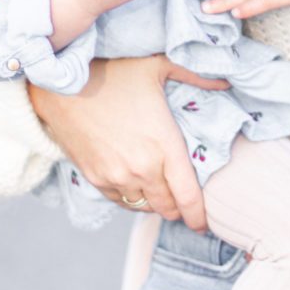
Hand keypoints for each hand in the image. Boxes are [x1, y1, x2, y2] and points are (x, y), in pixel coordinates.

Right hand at [26, 53, 224, 222]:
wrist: (62, 85)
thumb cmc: (113, 71)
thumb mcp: (158, 65)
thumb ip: (196, 76)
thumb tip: (227, 82)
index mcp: (164, 144)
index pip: (188, 196)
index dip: (200, 215)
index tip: (205, 223)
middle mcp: (142, 168)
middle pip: (168, 207)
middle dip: (180, 209)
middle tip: (186, 204)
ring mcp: (117, 176)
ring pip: (145, 206)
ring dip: (156, 203)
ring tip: (163, 194)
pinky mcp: (96, 178)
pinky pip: (121, 202)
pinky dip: (133, 199)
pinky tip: (138, 189)